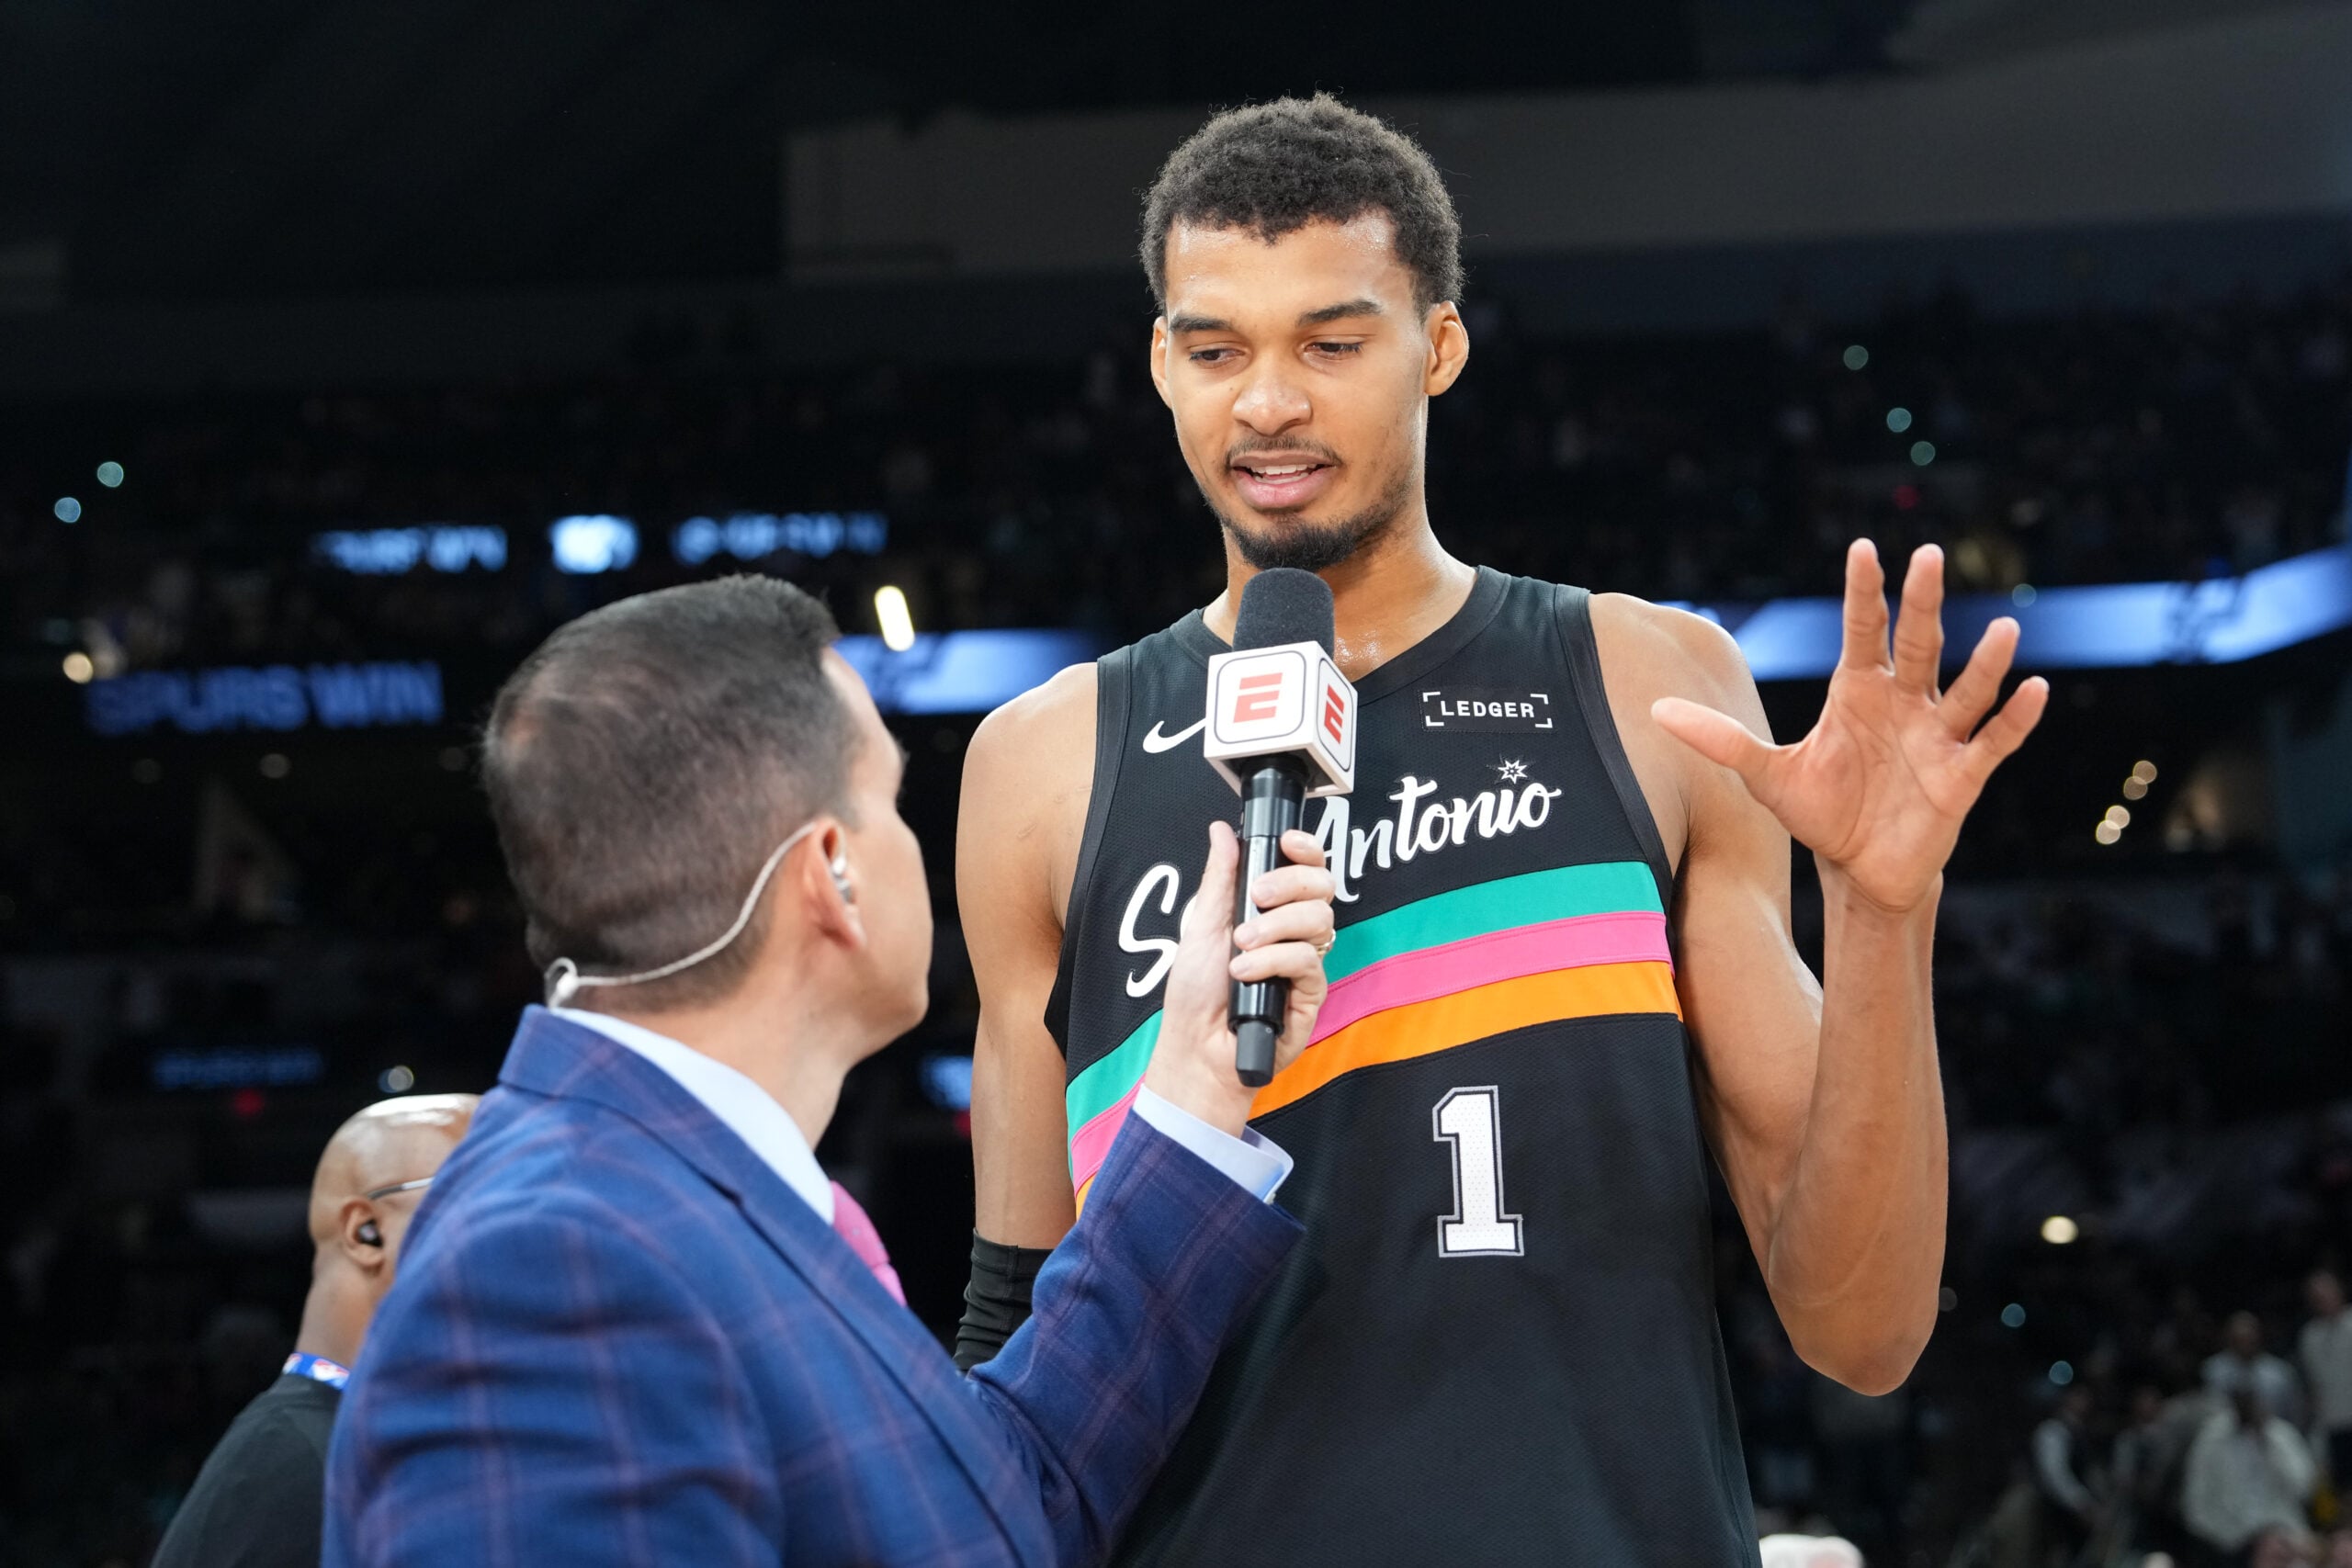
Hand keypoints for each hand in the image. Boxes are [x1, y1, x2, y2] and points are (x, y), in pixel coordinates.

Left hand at [1145, 822, 1334, 1135]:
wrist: (1195, 1047)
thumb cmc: (1196, 994)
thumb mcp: (1202, 926)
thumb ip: (1220, 878)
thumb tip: (1222, 831)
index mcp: (1270, 912)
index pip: (1305, 869)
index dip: (1305, 850)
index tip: (1287, 841)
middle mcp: (1293, 933)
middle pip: (1322, 887)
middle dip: (1290, 882)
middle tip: (1256, 898)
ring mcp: (1305, 963)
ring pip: (1319, 920)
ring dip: (1276, 926)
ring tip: (1241, 946)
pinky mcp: (1311, 994)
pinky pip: (1308, 960)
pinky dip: (1274, 960)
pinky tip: (1245, 972)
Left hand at [1653, 540, 2048, 914]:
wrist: (1860, 867)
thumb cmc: (1821, 811)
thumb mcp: (1766, 776)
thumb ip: (1719, 740)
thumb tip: (1654, 711)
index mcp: (1859, 691)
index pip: (1864, 631)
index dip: (1865, 592)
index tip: (1863, 549)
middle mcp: (1904, 702)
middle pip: (1918, 643)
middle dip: (1922, 603)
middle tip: (1928, 556)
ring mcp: (1937, 736)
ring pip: (1965, 689)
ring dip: (1985, 662)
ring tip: (2003, 629)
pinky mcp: (1962, 776)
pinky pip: (1994, 741)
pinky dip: (2015, 719)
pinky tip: (2036, 690)